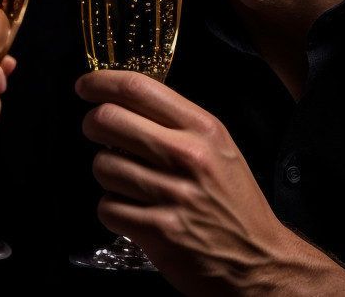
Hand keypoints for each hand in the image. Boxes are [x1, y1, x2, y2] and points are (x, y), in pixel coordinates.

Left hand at [76, 70, 344, 295]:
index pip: (138, 87)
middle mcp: (188, 155)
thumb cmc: (234, 203)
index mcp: (203, 128)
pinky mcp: (158, 230)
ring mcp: (172, 194)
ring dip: (107, 173)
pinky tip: (134, 211)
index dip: (101, 82)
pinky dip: (114, 210)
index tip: (86, 86)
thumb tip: (124, 101)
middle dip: (92, 125)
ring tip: (129, 183)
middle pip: (108, 120)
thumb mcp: (218, 148)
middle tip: (97, 132)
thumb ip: (176, 122)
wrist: (258, 260)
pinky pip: (107, 207)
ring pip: (102, 165)